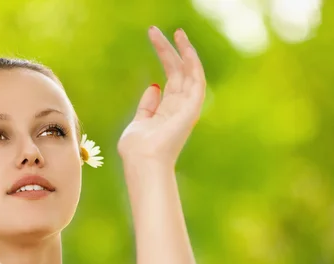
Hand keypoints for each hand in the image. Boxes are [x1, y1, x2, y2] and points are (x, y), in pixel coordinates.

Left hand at [117, 26, 205, 166]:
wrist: (142, 163)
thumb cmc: (137, 149)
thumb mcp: (138, 122)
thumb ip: (147, 105)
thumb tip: (154, 85)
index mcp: (168, 111)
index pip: (170, 78)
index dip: (165, 56)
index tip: (155, 38)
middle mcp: (180, 108)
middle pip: (178, 71)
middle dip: (169, 50)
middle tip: (155, 30)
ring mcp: (187, 108)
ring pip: (189, 73)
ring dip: (184, 51)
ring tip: (175, 32)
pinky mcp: (191, 109)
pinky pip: (196, 81)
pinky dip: (193, 63)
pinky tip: (185, 48)